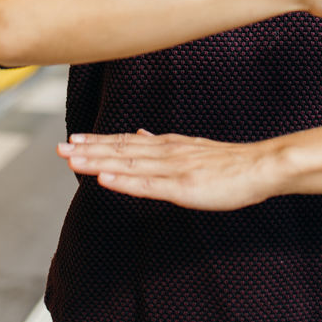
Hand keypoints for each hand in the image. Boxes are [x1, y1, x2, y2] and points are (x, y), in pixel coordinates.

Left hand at [57, 129, 278, 209]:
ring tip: (72, 160)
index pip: (126, 142)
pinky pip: (148, 185)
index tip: (72, 139)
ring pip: (129, 164)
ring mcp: (173, 169)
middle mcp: (166, 152)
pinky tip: (105, 179)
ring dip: (98, 162)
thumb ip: (163, 143)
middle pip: (121, 151)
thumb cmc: (230, 163)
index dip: (98, 141)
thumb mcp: (192, 148)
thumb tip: (140, 134)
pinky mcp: (183, 187)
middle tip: (59, 147)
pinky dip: (124, 181)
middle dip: (88, 150)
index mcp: (168, 145)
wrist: (262, 166)